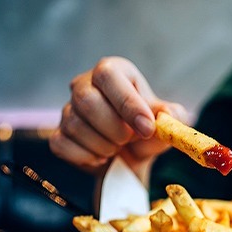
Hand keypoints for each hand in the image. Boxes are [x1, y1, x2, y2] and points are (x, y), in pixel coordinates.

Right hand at [50, 56, 188, 175]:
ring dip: (104, 146)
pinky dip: (86, 157)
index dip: (127, 103)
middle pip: (86, 100)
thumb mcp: (167, 123)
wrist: (131, 159)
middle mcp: (85, 84)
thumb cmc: (147, 132)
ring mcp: (68, 109)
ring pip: (75, 126)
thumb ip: (172, 116)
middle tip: (130, 139)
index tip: (147, 128)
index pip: (108, 75)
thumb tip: (168, 114)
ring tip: (118, 148)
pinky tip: (101, 157)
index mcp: (114, 72)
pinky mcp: (58, 134)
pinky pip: (62, 145)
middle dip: (114, 128)